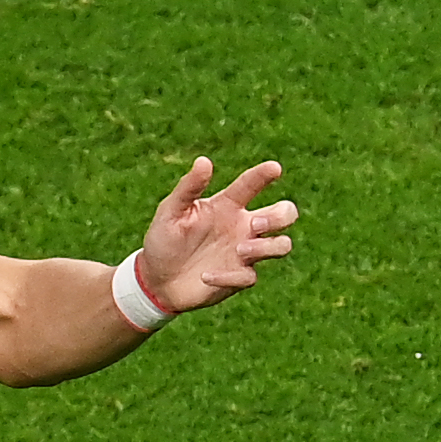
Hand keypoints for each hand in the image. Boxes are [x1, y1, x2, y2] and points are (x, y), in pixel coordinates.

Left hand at [131, 156, 295, 314]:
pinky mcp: (239, 277)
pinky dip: (230, 277)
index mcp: (228, 206)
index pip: (251, 185)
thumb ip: (188, 188)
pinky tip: (205, 276)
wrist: (155, 280)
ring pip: (282, 245)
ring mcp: (245, 253)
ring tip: (239, 250)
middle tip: (255, 224)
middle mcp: (243, 227)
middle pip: (285, 214)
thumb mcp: (170, 212)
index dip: (264, 175)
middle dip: (280, 216)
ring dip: (267, 247)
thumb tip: (203, 161)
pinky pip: (250, 277)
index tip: (273, 168)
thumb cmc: (164, 240)